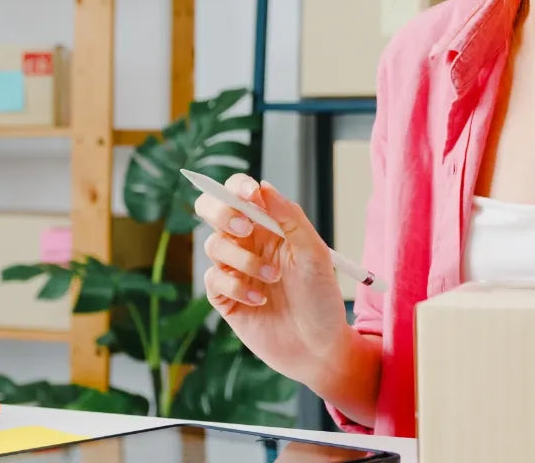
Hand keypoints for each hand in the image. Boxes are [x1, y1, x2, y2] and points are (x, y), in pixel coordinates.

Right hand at [195, 174, 351, 387]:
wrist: (318, 347)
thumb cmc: (322, 298)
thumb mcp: (315, 254)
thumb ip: (290, 219)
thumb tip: (263, 187)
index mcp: (270, 225)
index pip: (241, 193)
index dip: (238, 187)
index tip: (250, 194)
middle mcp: (248, 243)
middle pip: (213, 210)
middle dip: (223, 213)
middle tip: (246, 230)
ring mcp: (234, 269)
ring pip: (214, 245)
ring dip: (244, 260)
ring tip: (273, 279)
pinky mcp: (225, 297)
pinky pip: (213, 279)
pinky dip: (235, 286)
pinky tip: (259, 300)